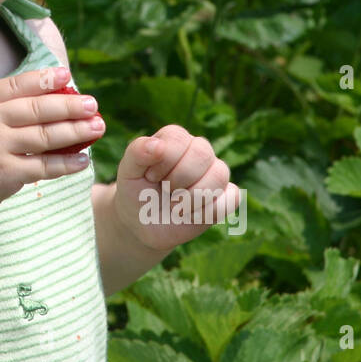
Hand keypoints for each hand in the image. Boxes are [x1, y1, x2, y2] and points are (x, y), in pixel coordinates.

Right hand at [0, 67, 103, 221]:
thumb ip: (3, 109)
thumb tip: (53, 98)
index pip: (17, 85)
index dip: (44, 79)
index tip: (68, 77)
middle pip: (37, 109)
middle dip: (70, 106)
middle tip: (93, 105)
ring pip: (44, 136)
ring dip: (75, 132)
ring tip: (97, 128)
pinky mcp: (3, 173)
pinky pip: (42, 167)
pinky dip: (65, 164)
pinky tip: (82, 160)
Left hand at [111, 126, 240, 252]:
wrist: (144, 224)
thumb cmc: (136, 192)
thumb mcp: (128, 172)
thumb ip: (137, 153)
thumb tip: (157, 144)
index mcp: (175, 139)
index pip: (178, 137)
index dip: (164, 160)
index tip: (150, 176)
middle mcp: (198, 151)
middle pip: (202, 153)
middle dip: (178, 179)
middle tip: (165, 191)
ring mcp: (215, 173)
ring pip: (219, 174)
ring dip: (192, 197)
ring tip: (175, 206)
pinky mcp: (226, 196)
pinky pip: (232, 198)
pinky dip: (207, 211)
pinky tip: (190, 215)